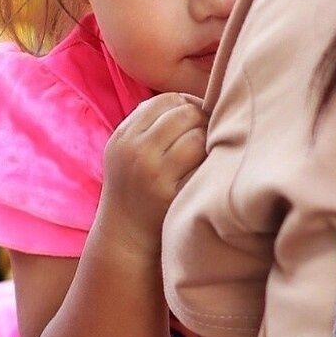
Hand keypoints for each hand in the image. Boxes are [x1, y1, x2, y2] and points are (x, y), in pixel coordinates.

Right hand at [100, 93, 206, 234]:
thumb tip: (191, 98)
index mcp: (124, 136)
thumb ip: (150, 123)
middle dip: (202, 120)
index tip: (194, 121)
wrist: (125, 238)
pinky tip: (210, 170)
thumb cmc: (135, 187)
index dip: (186, 105)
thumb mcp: (127, 151)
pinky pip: (203, 165)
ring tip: (209, 152)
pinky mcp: (170, 195)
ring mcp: (152, 173)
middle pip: (184, 113)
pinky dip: (212, 163)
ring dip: (210, 141)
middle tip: (208, 135)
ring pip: (197, 136)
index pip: (166, 100)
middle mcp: (135, 151)